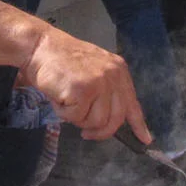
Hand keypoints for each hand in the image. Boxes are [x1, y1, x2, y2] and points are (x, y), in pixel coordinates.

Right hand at [23, 24, 146, 142]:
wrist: (40, 46)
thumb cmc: (60, 61)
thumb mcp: (92, 71)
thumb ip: (105, 91)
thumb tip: (110, 119)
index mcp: (118, 70)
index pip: (132, 103)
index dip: (138, 124)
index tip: (145, 139)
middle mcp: (113, 75)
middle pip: (116, 119)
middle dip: (100, 132)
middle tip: (86, 134)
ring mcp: (99, 82)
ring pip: (96, 121)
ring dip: (78, 119)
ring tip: (66, 101)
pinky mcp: (83, 90)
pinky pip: (76, 118)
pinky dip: (64, 113)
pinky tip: (58, 97)